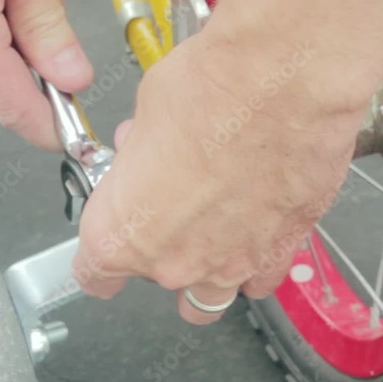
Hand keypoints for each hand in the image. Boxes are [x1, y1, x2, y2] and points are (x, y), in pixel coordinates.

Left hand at [72, 32, 364, 323]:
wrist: (287, 85)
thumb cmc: (214, 91)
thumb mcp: (146, 112)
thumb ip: (141, 151)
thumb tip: (148, 148)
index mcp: (123, 234)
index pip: (95, 273)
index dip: (99, 259)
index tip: (107, 246)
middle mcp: (175, 262)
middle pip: (156, 281)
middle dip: (159, 248)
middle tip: (171, 208)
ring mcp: (231, 264)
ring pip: (210, 296)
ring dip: (207, 269)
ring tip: (213, 227)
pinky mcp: (281, 251)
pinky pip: (262, 275)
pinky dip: (256, 258)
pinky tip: (255, 225)